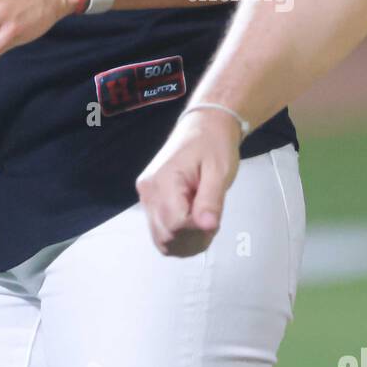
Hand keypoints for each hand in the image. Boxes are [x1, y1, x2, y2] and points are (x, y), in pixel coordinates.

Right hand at [135, 108, 241, 256]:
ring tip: (204, 221)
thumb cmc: (214, 144)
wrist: (204, 126)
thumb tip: (206, 226)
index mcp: (162, 180)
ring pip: (161, 239)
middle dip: (192, 239)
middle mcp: (148, 190)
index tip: (214, 219)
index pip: (175, 224)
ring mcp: (147, 196)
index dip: (197, 231)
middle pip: (165, 236)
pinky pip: (161, 230)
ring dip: (186, 241)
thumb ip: (211, 199)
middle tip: (212, 220)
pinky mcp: (150, 199)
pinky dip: (179, 236)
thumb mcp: (220, 170)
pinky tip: (194, 223)